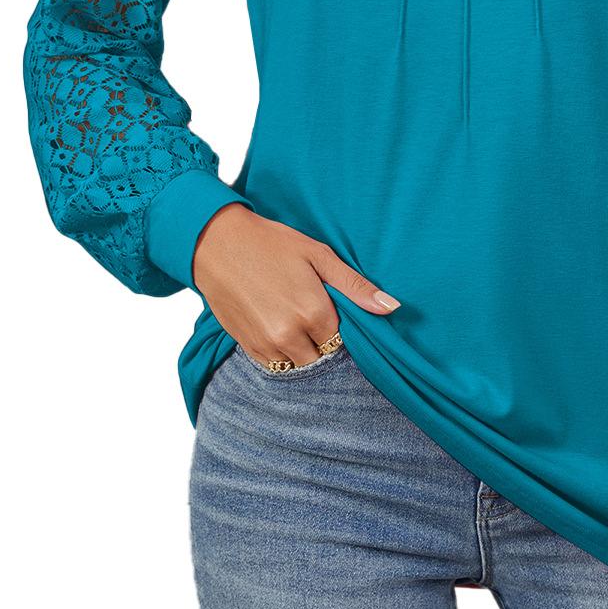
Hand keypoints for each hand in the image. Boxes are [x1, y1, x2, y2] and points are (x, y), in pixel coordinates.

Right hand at [191, 204, 400, 366]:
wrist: (216, 243)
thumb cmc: (272, 243)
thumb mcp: (319, 256)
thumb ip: (355, 286)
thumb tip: (391, 308)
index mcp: (313, 313)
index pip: (342, 338)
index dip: (337, 323)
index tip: (328, 306)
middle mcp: (290, 335)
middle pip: (322, 355)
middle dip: (322, 340)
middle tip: (310, 311)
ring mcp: (266, 345)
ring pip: (299, 364)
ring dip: (302, 348)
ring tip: (292, 316)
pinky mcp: (246, 347)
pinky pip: (274, 365)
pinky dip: (281, 352)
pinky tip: (275, 324)